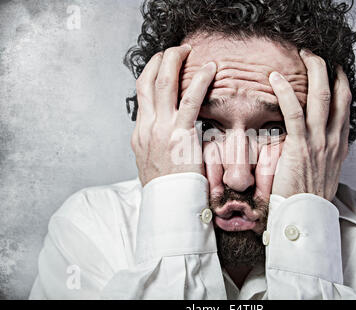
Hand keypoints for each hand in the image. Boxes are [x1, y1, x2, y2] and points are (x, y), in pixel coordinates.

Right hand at [131, 44, 216, 186]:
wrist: (168, 208)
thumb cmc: (167, 190)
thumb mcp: (153, 165)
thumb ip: (158, 146)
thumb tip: (168, 136)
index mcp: (139, 134)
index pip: (141, 94)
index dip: (151, 74)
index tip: (162, 65)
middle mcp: (146, 127)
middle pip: (147, 81)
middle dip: (160, 60)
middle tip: (174, 50)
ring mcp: (160, 130)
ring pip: (163, 83)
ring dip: (174, 61)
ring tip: (187, 50)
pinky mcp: (180, 136)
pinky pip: (190, 101)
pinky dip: (199, 81)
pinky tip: (209, 69)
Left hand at [267, 49, 351, 200]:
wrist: (306, 217)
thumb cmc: (308, 197)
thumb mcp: (323, 173)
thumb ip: (321, 153)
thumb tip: (309, 141)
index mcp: (339, 144)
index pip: (344, 106)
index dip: (341, 83)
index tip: (334, 70)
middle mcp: (333, 139)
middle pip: (337, 94)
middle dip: (327, 69)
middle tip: (314, 54)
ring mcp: (319, 142)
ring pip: (321, 96)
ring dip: (313, 70)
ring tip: (302, 54)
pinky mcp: (300, 147)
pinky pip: (294, 112)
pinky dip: (285, 92)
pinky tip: (276, 79)